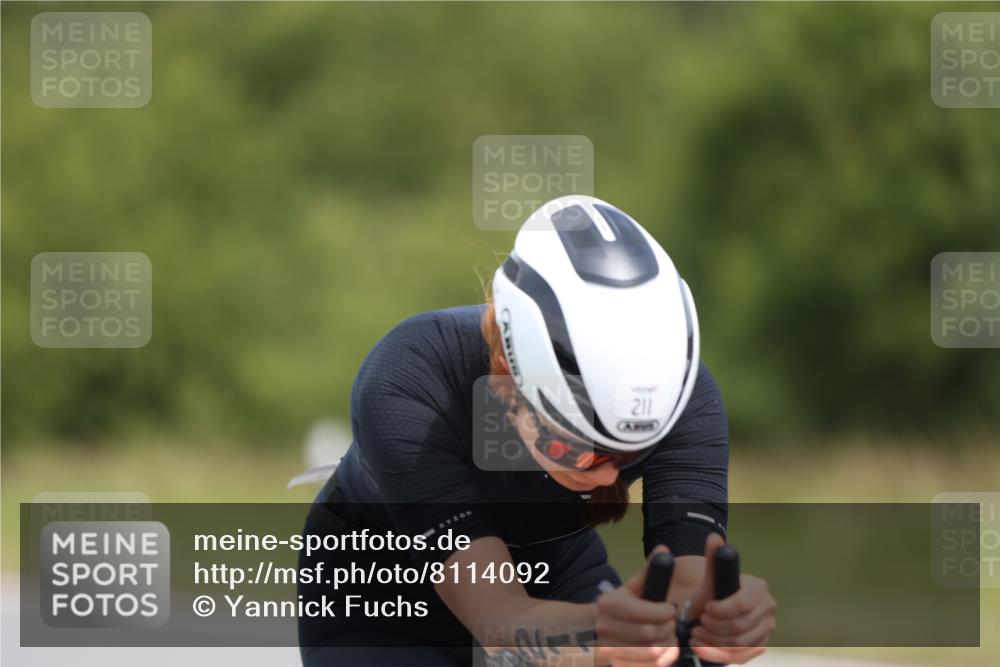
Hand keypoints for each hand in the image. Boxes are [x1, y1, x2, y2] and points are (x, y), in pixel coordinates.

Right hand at [595, 546, 679, 666]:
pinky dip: (663, 659)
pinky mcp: (618, 664)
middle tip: (672, 624)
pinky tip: (665, 649)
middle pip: (647, 635)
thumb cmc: (620, 608)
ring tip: (669, 636)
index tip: (672, 609)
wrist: (593, 631)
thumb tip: (664, 550)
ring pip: (650, 653)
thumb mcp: (631, 589)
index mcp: (609, 604)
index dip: (661, 613)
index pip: (638, 612)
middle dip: (667, 629)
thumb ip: (649, 572)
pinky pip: (649, 666)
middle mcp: (605, 628)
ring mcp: (610, 650)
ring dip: (667, 645)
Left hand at [688, 534, 776, 663]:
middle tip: (697, 625)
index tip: (704, 610)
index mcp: (758, 588)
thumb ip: (713, 558)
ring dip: (714, 643)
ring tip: (697, 636)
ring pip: (740, 643)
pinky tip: (704, 647)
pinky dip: (719, 654)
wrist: (714, 609)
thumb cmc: (712, 592)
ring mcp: (767, 628)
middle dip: (714, 628)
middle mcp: (768, 608)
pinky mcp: (761, 645)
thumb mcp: (709, 577)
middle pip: (740, 627)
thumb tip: (714, 538)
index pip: (742, 605)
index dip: (720, 611)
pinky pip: (742, 656)